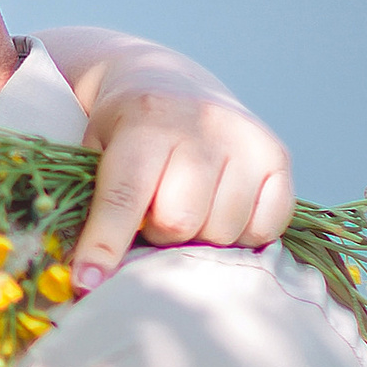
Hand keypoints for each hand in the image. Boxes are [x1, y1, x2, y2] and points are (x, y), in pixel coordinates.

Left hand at [74, 83, 293, 287]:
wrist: (174, 83)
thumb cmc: (125, 130)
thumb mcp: (95, 149)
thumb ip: (93, 203)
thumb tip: (88, 277)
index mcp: (147, 118)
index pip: (125, 196)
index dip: (105, 244)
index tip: (87, 282)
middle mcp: (203, 124)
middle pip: (178, 223)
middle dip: (157, 232)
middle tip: (152, 212)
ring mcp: (247, 140)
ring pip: (221, 232)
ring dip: (198, 235)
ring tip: (187, 204)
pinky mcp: (279, 157)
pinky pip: (263, 229)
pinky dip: (240, 233)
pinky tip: (221, 207)